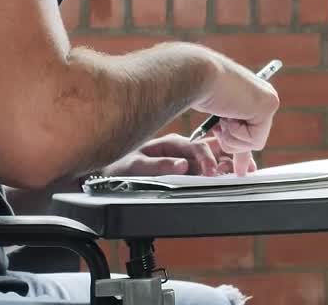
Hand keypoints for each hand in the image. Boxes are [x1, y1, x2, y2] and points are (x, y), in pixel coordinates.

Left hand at [101, 133, 218, 176]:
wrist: (106, 176)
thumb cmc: (118, 167)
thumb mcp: (136, 166)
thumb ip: (158, 165)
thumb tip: (182, 165)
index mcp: (171, 142)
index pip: (197, 146)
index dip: (207, 158)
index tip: (211, 172)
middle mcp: (179, 150)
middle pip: (206, 153)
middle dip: (217, 163)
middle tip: (220, 179)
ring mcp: (181, 161)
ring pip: (205, 163)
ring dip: (215, 170)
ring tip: (221, 181)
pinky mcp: (180, 173)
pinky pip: (198, 174)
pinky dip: (208, 177)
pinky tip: (212, 183)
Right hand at [192, 50, 279, 175]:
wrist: (199, 75)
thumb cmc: (199, 89)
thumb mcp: (216, 116)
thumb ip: (229, 132)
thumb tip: (233, 156)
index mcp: (253, 95)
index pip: (254, 129)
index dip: (243, 148)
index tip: (241, 171)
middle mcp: (264, 97)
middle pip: (254, 139)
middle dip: (235, 143)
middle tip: (223, 126)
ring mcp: (269, 101)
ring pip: (253, 144)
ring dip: (231, 137)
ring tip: (224, 116)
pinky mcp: (268, 107)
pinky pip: (254, 140)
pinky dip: (236, 133)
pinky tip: (230, 115)